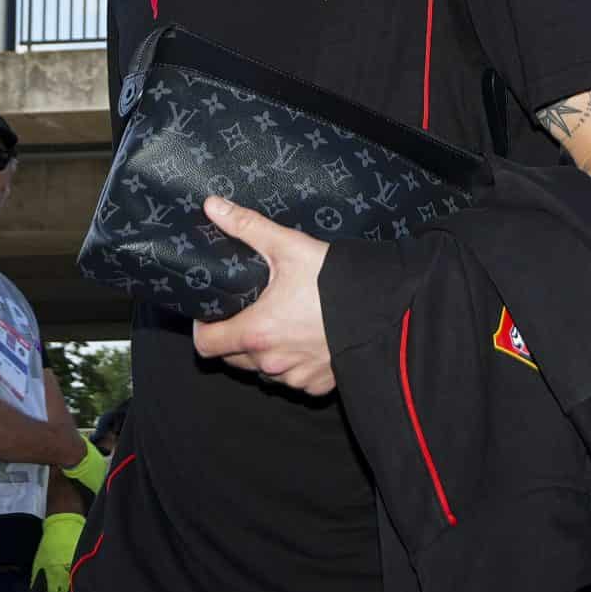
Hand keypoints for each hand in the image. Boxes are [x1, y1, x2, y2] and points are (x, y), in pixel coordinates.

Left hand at [190, 197, 335, 395]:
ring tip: (280, 323)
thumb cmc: (336, 282)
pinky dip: (293, 365)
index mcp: (257, 332)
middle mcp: (272, 362)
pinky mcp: (317, 385)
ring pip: (263, 371)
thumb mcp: (289, 246)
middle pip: (233, 358)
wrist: (386, 311)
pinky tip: (305, 340)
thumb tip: (212, 206)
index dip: (204, 329)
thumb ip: (247, 226)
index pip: (206, 346)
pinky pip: (293, 380)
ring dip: (264, 353)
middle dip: (234, 337)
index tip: (214, 313)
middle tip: (250, 311)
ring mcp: (295, 377)